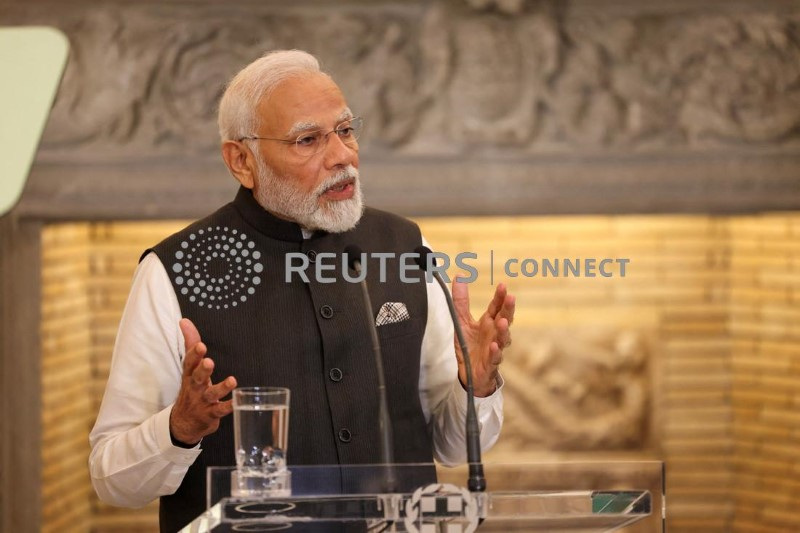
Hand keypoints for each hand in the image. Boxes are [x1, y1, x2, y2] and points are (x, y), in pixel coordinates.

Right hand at [169, 318, 236, 444]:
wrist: (183, 423)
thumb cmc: (191, 389)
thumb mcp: (190, 367)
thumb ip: (190, 343)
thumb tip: (185, 321)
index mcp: (190, 375)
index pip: (189, 363)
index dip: (194, 354)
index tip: (201, 345)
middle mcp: (194, 388)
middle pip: (197, 378)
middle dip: (203, 370)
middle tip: (209, 362)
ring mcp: (202, 402)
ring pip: (211, 394)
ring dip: (221, 388)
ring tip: (232, 381)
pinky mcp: (211, 415)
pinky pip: (220, 411)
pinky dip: (228, 407)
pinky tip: (237, 402)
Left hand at [452, 280, 514, 396]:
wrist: (469, 373)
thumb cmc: (469, 345)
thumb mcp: (461, 321)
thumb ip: (461, 300)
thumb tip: (459, 276)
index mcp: (489, 322)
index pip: (496, 307)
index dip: (500, 297)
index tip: (503, 286)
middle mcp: (495, 334)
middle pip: (504, 319)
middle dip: (508, 309)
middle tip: (511, 298)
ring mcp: (495, 348)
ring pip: (503, 339)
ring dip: (504, 331)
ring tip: (503, 322)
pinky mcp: (490, 364)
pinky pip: (494, 358)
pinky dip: (495, 352)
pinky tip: (494, 346)